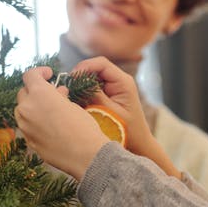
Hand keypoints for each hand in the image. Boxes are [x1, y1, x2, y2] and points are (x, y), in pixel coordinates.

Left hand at [15, 66, 107, 178]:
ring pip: (22, 110)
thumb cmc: (84, 128)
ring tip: (50, 111)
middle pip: (23, 93)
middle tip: (52, 94)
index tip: (49, 74)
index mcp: (39, 94)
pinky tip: (50, 127)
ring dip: (33, 107)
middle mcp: (27, 108)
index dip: (39, 72)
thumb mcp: (73, 105)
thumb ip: (59, 96)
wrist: (86, 156)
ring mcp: (25, 126)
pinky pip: (27, 126)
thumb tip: (57, 92)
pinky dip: (34, 122)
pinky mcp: (28, 141)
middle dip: (36, 91)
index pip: (29, 75)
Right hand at [73, 57, 180, 176]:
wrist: (138, 142)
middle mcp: (120, 80)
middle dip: (81, 76)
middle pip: (95, 68)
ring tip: (73, 95)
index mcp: (123, 81)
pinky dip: (85, 91)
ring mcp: (115, 86)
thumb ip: (94, 95)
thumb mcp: (108, 111)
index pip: (101, 63)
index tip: (72, 78)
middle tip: (69, 88)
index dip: (84, 67)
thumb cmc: (127, 129)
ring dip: (82, 84)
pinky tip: (80, 101)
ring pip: (93, 77)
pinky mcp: (110, 94)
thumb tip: (78, 82)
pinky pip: (94, 86)